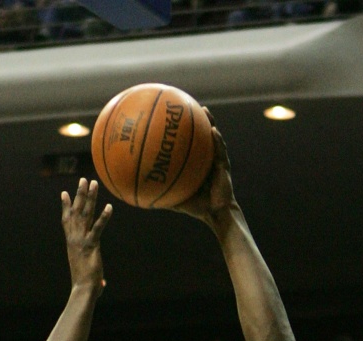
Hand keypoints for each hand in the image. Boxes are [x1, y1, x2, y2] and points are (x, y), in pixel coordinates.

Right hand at [61, 179, 111, 292]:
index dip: (66, 206)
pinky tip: (109, 206)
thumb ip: (97, 278)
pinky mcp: (91, 245)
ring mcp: (81, 240)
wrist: (83, 290)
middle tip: (83, 180)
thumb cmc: (85, 287)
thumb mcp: (90, 277)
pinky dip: (104, 217)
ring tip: (93, 183)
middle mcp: (74, 238)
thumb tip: (103, 286)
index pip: (67, 221)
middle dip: (80, 194)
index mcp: (72, 242)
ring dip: (89, 198)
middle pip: (76, 211)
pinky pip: (98, 228)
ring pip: (85, 214)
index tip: (64, 193)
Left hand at [170, 111, 236, 225]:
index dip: (178, 131)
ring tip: (204, 110)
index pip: (186, 143)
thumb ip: (159, 194)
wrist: (215, 214)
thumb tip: (137, 195)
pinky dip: (218, 140)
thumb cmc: (196, 207)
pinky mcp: (224, 165)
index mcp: (193, 162)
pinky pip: (221, 150)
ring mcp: (216, 159)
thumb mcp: (174, 200)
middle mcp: (205, 157)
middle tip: (184, 104)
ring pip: (212, 137)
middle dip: (193, 119)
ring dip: (209, 122)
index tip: (167, 117)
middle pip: (198, 134)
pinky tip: (214, 132)